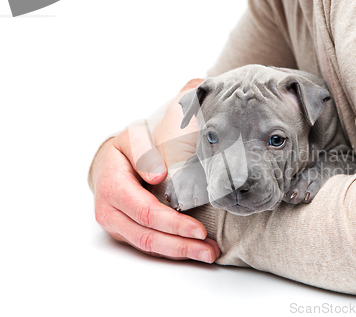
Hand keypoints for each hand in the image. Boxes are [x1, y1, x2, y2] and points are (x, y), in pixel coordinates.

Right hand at [90, 79, 219, 262]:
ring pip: (148, 247)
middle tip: (210, 251)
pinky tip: (194, 250)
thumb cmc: (126, 150)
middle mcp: (110, 212)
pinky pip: (149, 247)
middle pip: (147, 237)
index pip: (145, 212)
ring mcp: (116, 227)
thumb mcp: (133, 138)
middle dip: (181, 246)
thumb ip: (143, 152)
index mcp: (112, 187)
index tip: (199, 230)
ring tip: (208, 254)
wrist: (108, 163)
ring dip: (180, 253)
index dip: (173, 224)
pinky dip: (173, 250)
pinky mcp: (126, 234)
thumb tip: (157, 174)